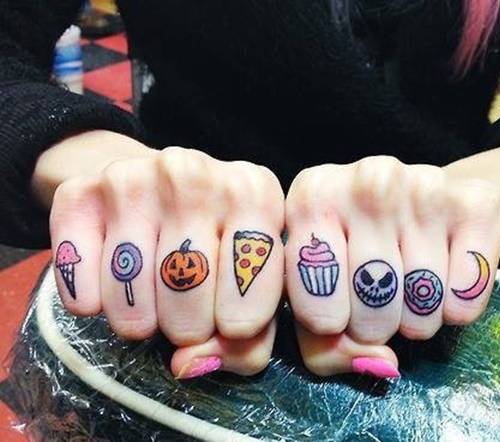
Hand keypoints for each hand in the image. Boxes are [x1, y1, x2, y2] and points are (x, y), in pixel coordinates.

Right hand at [49, 143, 284, 376]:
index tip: (230, 325)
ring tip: (151, 307)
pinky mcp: (79, 191)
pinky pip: (77, 274)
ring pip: (132, 289)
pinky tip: (107, 292)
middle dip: (189, 326)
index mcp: (254, 191)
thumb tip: (189, 363)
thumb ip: (247, 341)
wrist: (154, 190)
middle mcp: (195, 173)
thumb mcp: (254, 285)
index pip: (251, 285)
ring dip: (140, 320)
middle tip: (187, 320)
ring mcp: (134, 177)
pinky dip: (90, 301)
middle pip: (188, 288)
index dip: (239, 325)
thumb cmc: (218, 246)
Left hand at [285, 156, 499, 377]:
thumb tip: (378, 362)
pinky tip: (444, 282)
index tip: (335, 316)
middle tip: (377, 307)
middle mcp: (367, 178)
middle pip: (371, 299)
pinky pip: (466, 292)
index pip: (312, 293)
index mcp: (312, 195)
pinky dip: (456, 307)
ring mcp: (424, 184)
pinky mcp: (476, 201)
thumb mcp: (319, 293)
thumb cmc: (357, 253)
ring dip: (416, 319)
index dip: (327, 323)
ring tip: (408, 294)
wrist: (426, 203)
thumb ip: (324, 345)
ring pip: (421, 300)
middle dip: (374, 324)